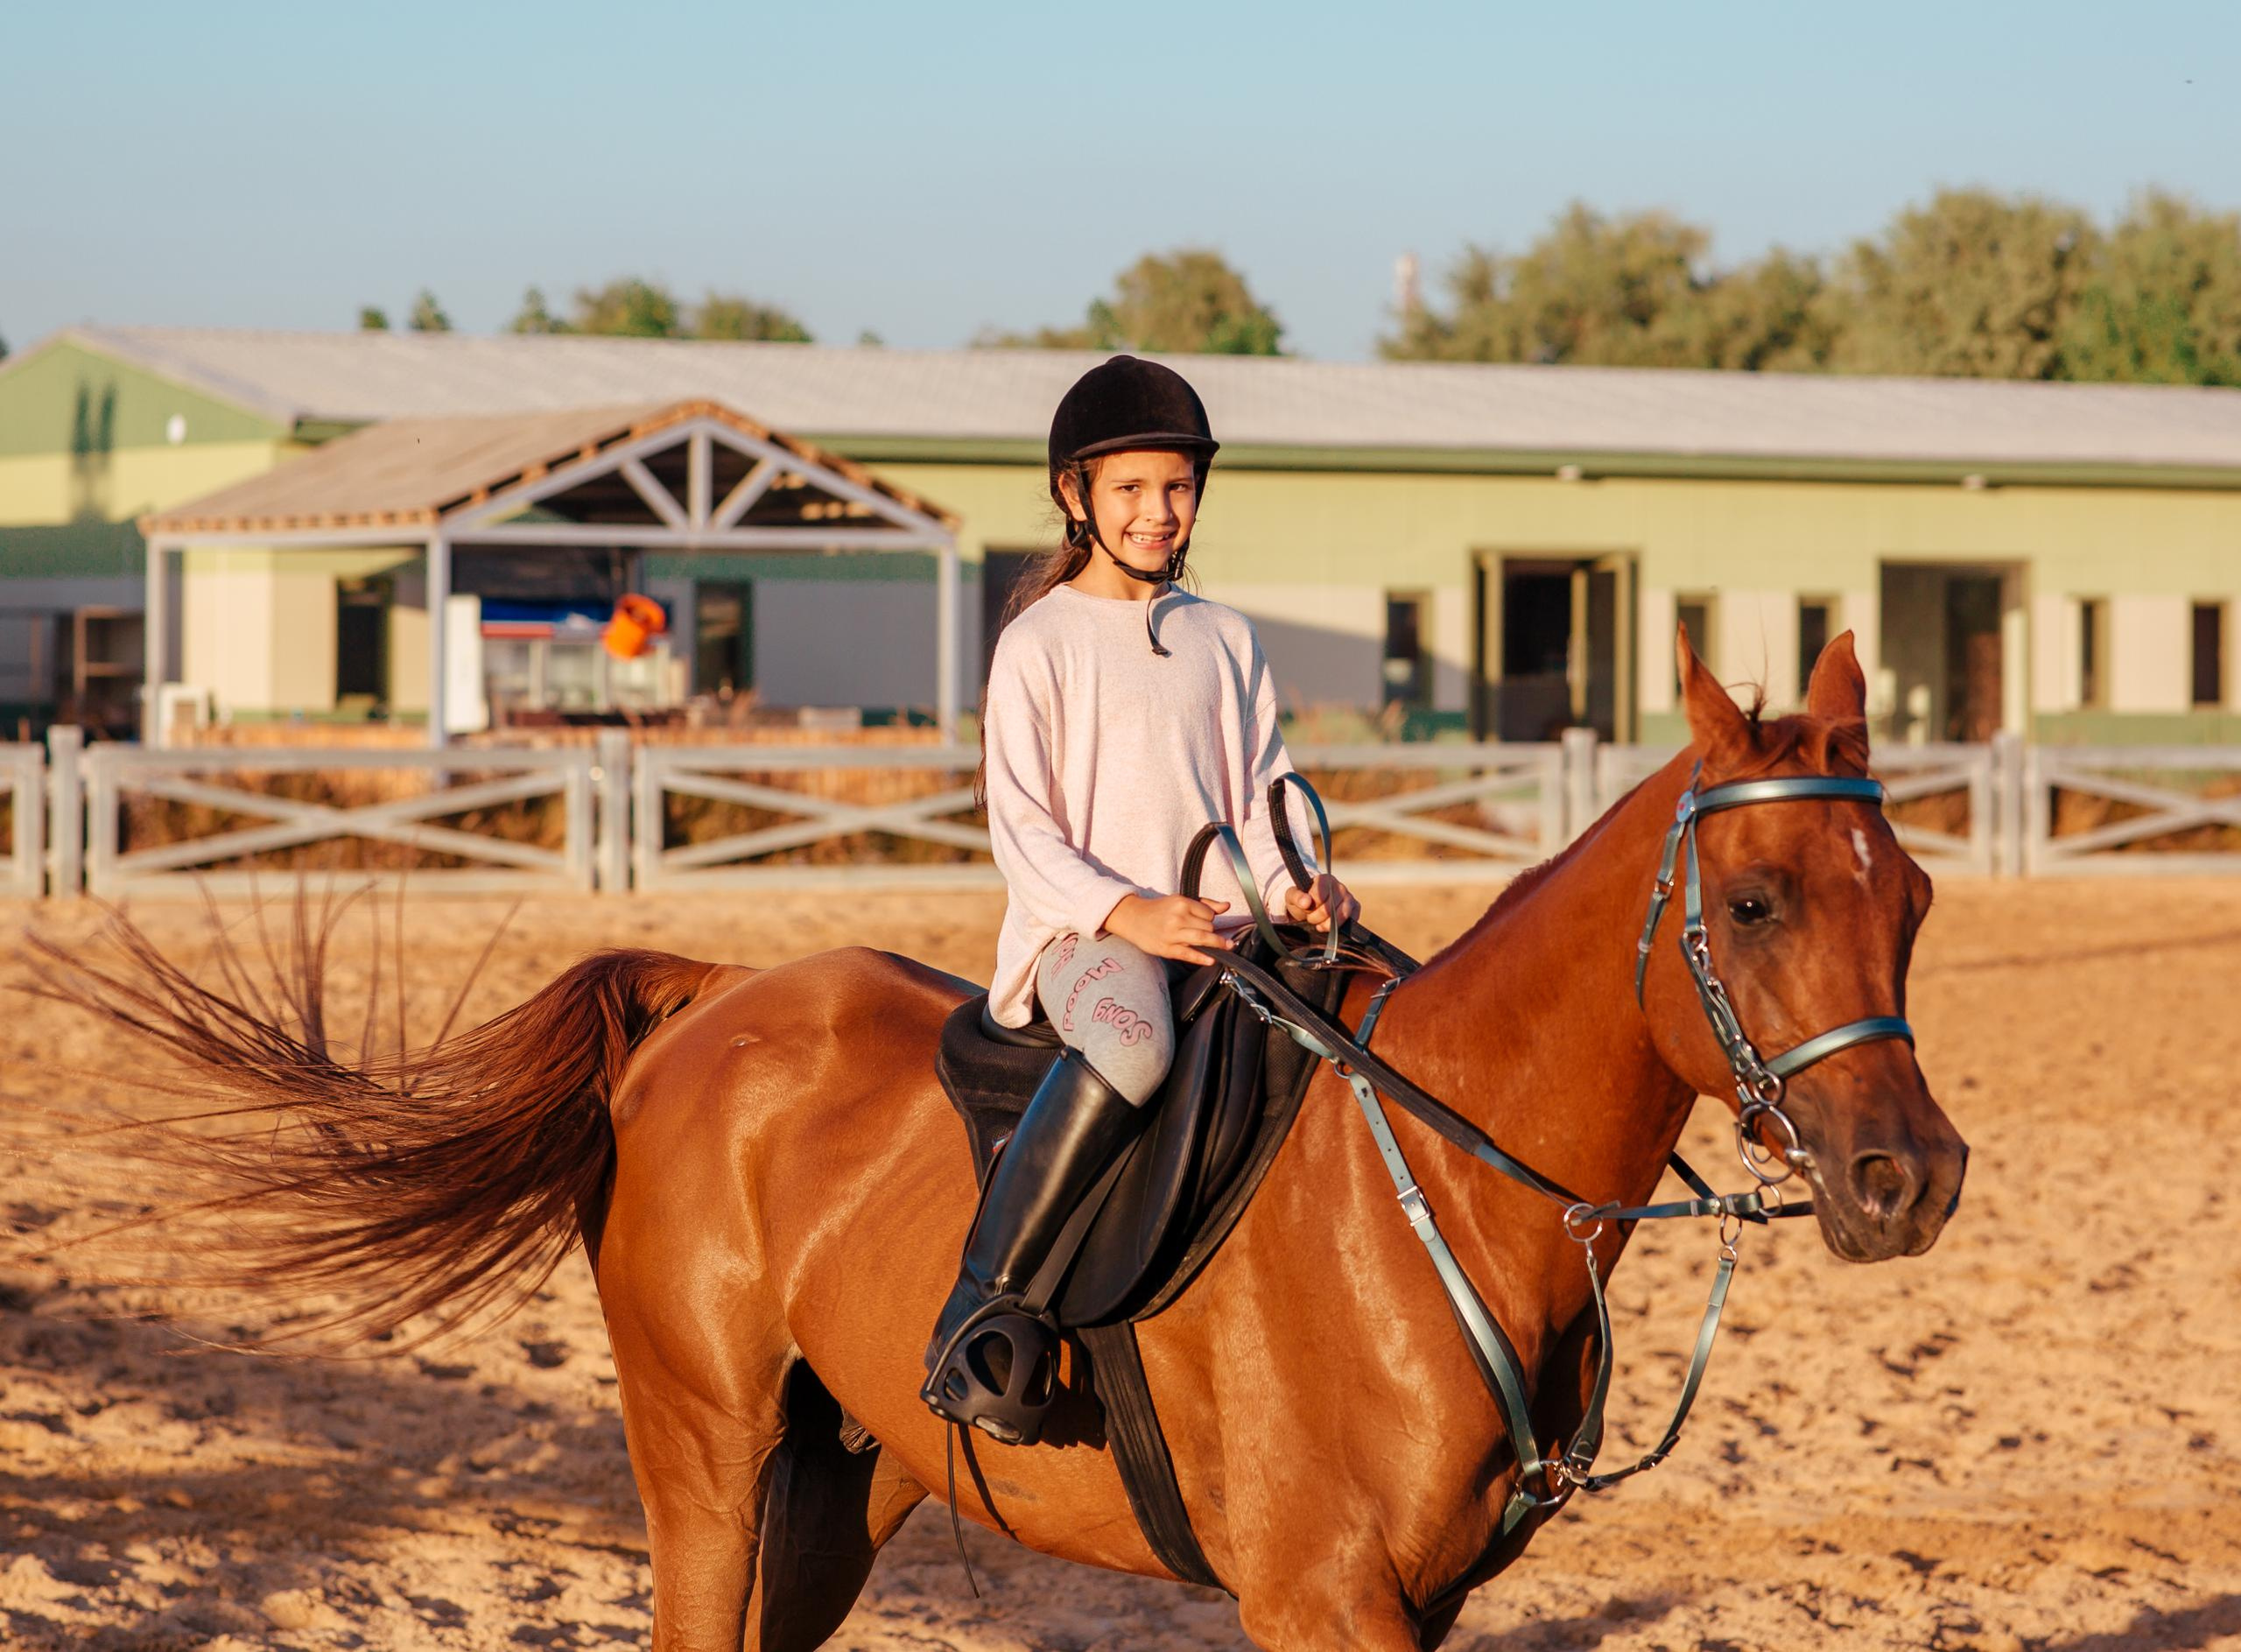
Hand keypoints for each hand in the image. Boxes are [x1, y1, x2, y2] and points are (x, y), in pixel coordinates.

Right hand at [1103, 893, 1232, 965]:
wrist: (1134, 918)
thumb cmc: (1160, 910)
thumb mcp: (1180, 901)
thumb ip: (1205, 904)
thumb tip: (1226, 906)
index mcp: (1181, 903)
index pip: (1209, 914)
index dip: (1210, 918)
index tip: (1205, 920)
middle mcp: (1177, 918)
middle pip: (1208, 927)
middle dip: (1211, 931)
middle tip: (1207, 932)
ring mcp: (1172, 934)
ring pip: (1202, 939)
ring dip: (1217, 944)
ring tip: (1227, 946)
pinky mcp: (1167, 949)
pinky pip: (1189, 954)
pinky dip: (1202, 958)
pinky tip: (1211, 960)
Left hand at [1284, 873, 1358, 933]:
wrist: (1310, 906)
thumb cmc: (1302, 899)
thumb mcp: (1292, 896)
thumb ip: (1297, 897)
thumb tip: (1306, 902)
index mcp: (1324, 879)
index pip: (1318, 897)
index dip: (1309, 907)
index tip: (1305, 908)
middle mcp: (1339, 886)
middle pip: (1328, 909)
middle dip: (1315, 917)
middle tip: (1310, 916)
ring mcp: (1349, 897)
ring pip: (1341, 915)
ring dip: (1327, 924)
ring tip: (1319, 923)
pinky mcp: (1355, 908)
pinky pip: (1351, 919)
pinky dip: (1339, 927)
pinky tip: (1329, 925)